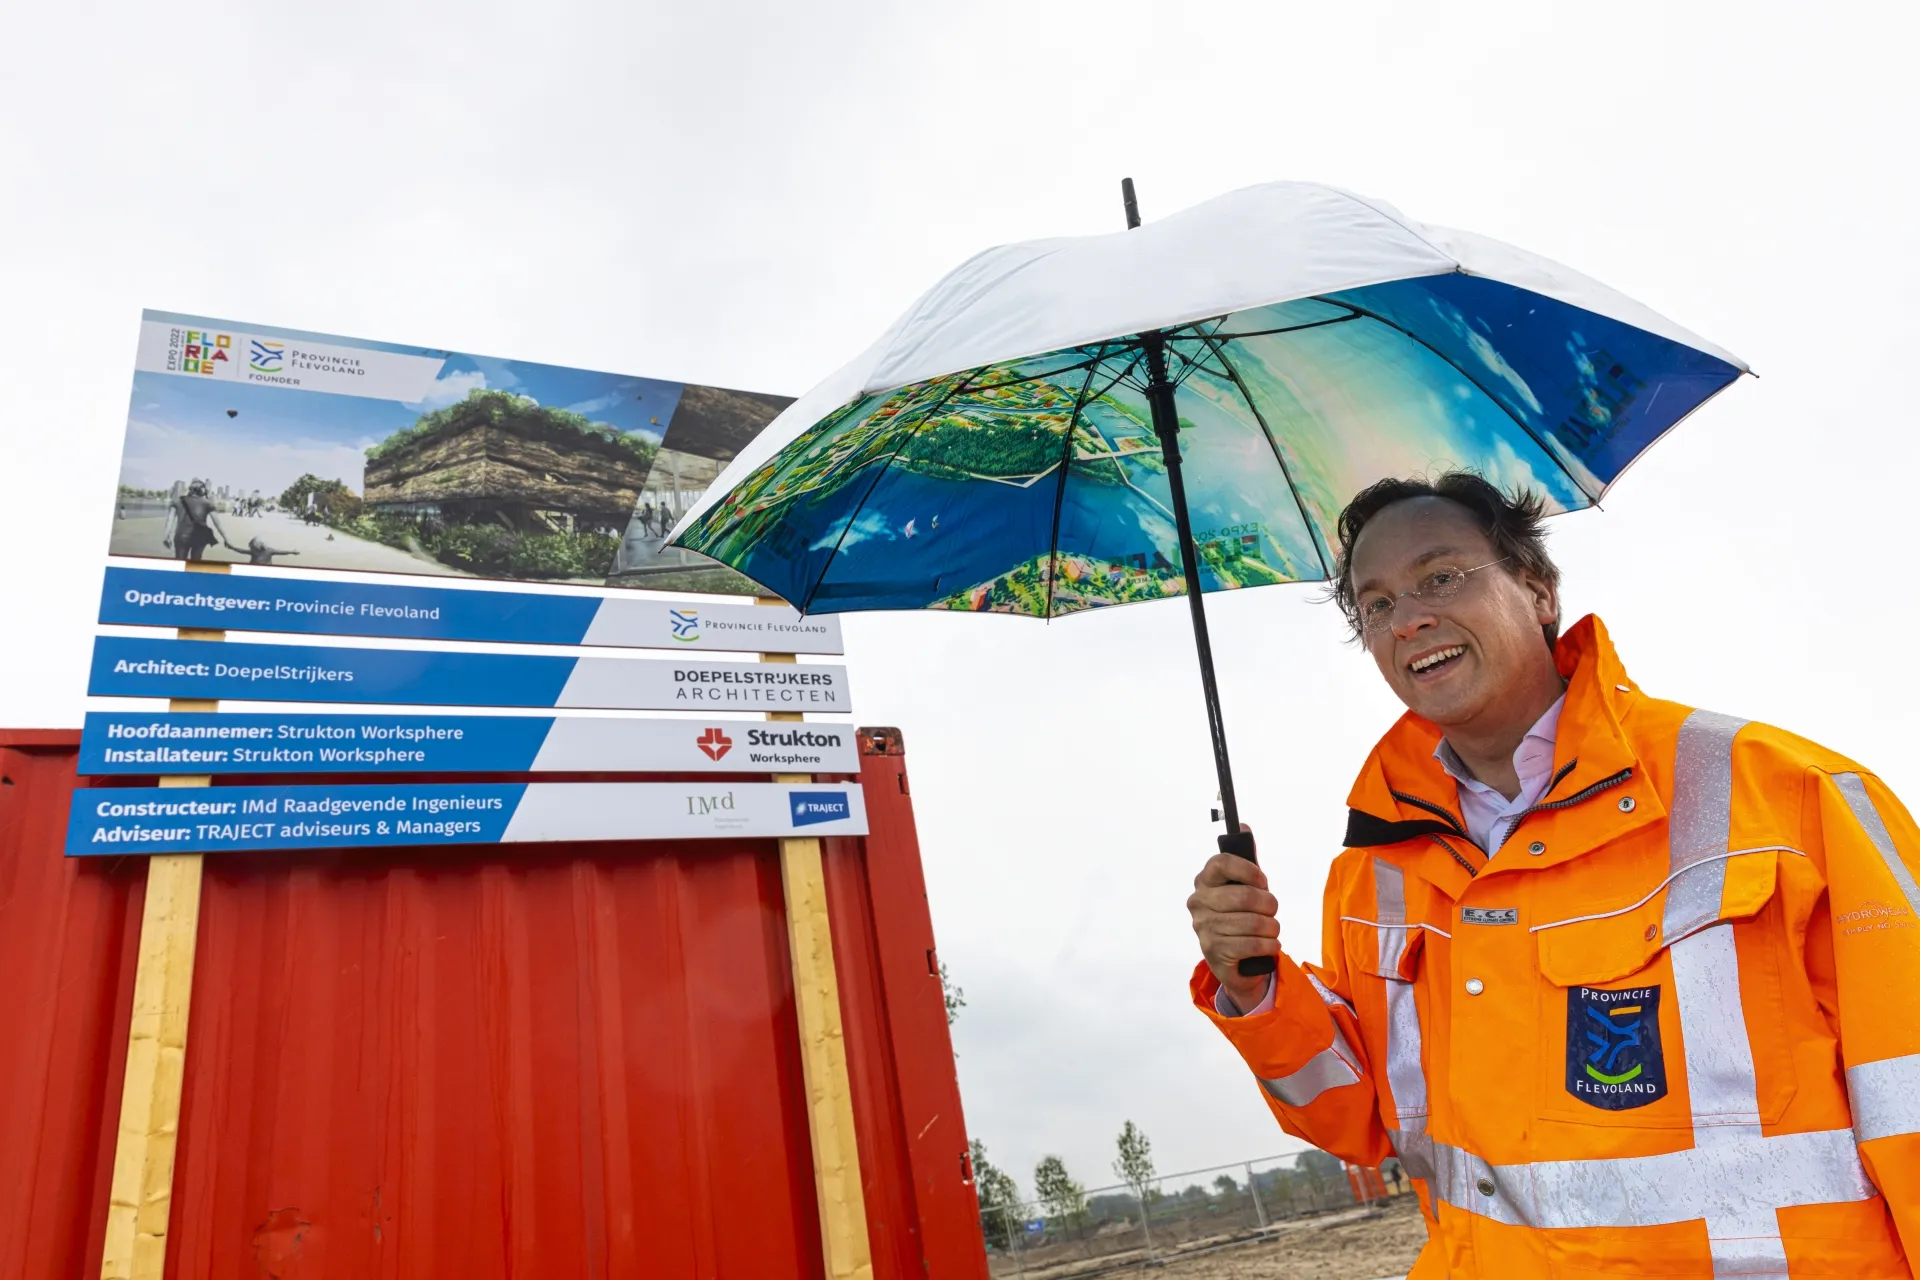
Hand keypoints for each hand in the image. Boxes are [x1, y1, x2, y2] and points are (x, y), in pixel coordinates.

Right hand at [1188, 834, 1279, 1012]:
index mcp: (1205, 881)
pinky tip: (1269, 944)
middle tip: (1271, 911)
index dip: (1249, 870)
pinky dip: (1270, 945)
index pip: (1222, 863)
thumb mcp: (1243, 887)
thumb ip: (1245, 860)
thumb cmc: (1241, 916)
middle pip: (1245, 895)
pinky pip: (1253, 944)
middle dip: (1269, 905)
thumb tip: (1242, 825)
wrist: (1236, 961)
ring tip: (1271, 930)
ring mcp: (1204, 928)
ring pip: (1254, 922)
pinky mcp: (1214, 952)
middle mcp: (1198, 902)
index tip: (1263, 882)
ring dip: (1272, 928)